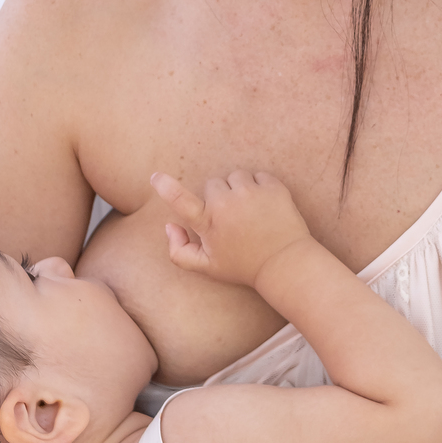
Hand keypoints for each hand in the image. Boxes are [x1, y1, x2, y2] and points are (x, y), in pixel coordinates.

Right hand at [150, 168, 311, 288]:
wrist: (286, 263)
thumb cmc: (243, 266)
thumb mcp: (207, 267)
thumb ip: (179, 251)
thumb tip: (170, 225)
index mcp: (208, 223)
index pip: (181, 201)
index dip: (166, 187)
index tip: (155, 177)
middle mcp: (227, 204)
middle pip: (213, 183)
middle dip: (218, 196)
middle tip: (231, 217)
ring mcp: (251, 193)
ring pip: (235, 176)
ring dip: (239, 189)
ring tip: (249, 212)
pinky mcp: (273, 187)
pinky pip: (258, 175)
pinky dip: (259, 187)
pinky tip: (264, 207)